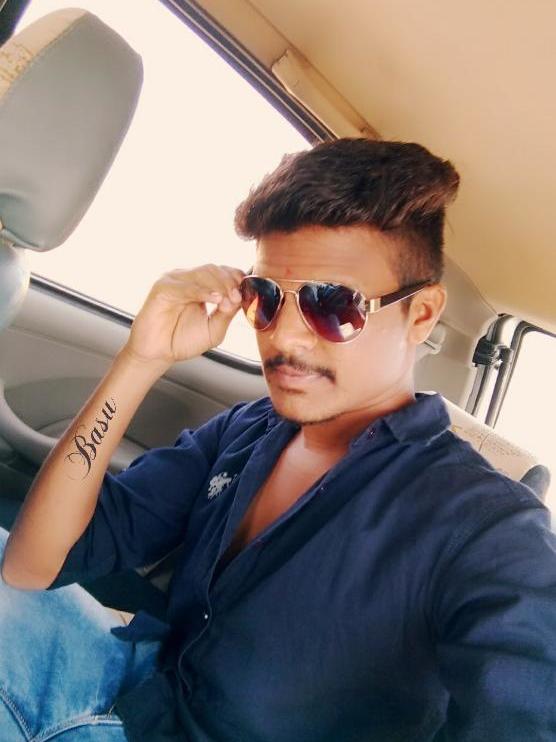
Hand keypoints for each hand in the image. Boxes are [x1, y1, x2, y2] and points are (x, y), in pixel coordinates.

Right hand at [122, 264, 245, 368]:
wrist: (158, 354)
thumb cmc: (182, 341)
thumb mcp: (214, 329)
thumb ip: (227, 314)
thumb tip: (239, 297)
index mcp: (202, 286)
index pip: (224, 272)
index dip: (237, 279)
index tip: (247, 293)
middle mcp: (189, 280)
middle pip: (214, 269)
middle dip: (229, 283)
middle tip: (237, 298)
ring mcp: (175, 281)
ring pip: (202, 273)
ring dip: (219, 285)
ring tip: (226, 300)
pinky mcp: (162, 288)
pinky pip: (185, 285)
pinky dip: (201, 291)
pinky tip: (214, 299)